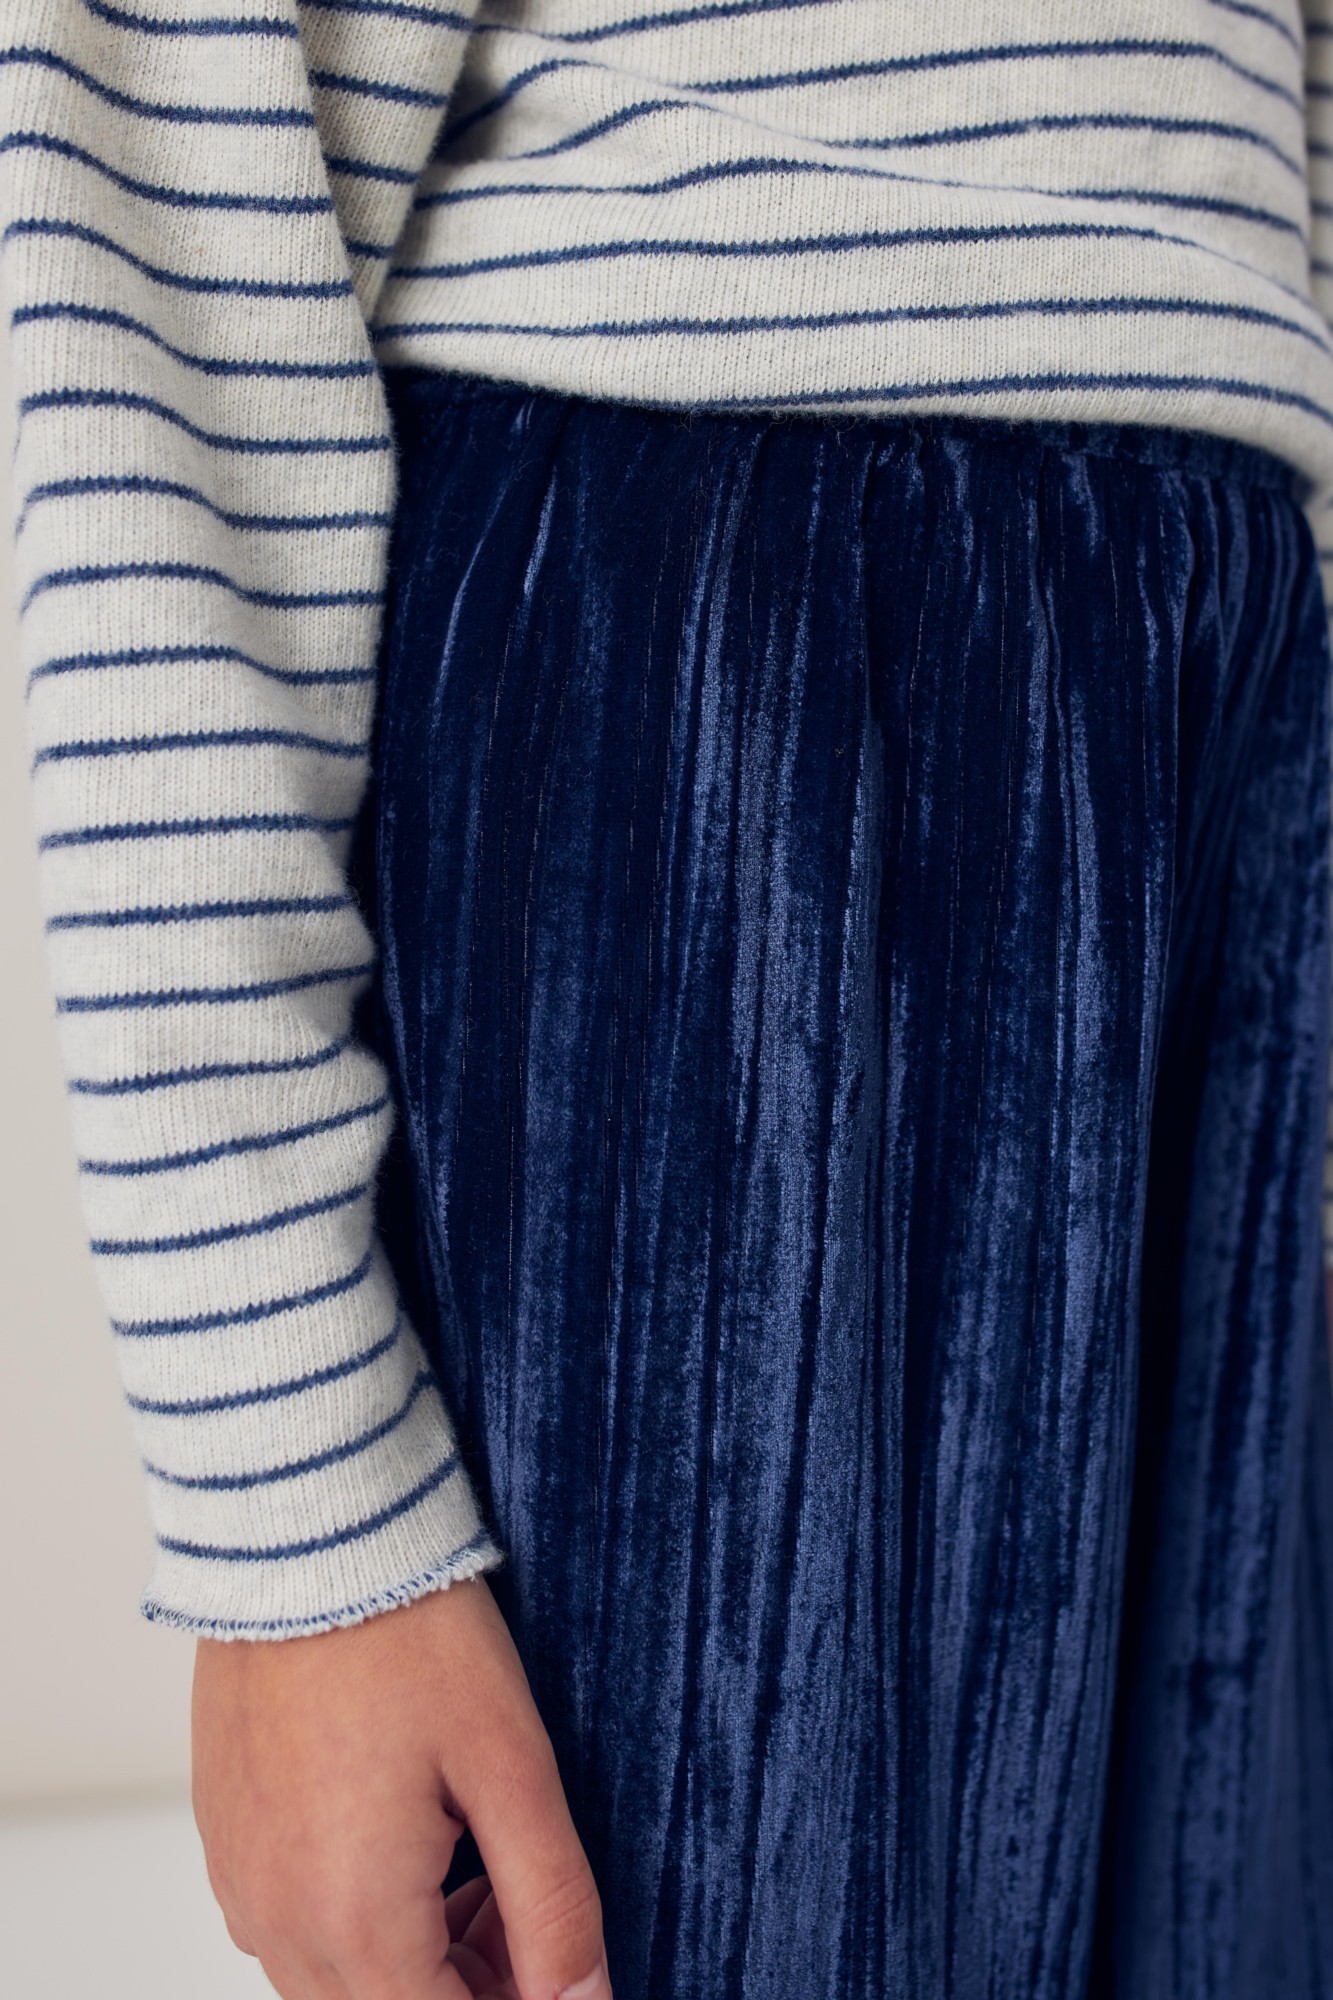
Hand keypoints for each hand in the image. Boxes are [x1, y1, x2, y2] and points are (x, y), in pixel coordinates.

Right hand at [192, 1574, 610, 1999]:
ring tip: (473, 1853)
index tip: (550, 1946)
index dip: (518, 1999)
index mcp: (354, 1922)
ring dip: (414, 1953)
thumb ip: (554, 1903)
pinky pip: (291, 1922)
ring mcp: (240, 1882)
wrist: (307, 1540)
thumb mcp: (512, 1766)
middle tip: (523, 1896)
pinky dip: (356, 1910)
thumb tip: (585, 1998)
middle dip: (469, 1981)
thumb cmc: (410, 1637)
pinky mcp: (224, 1839)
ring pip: (337, 1978)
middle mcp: (277, 1922)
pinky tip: (407, 1829)